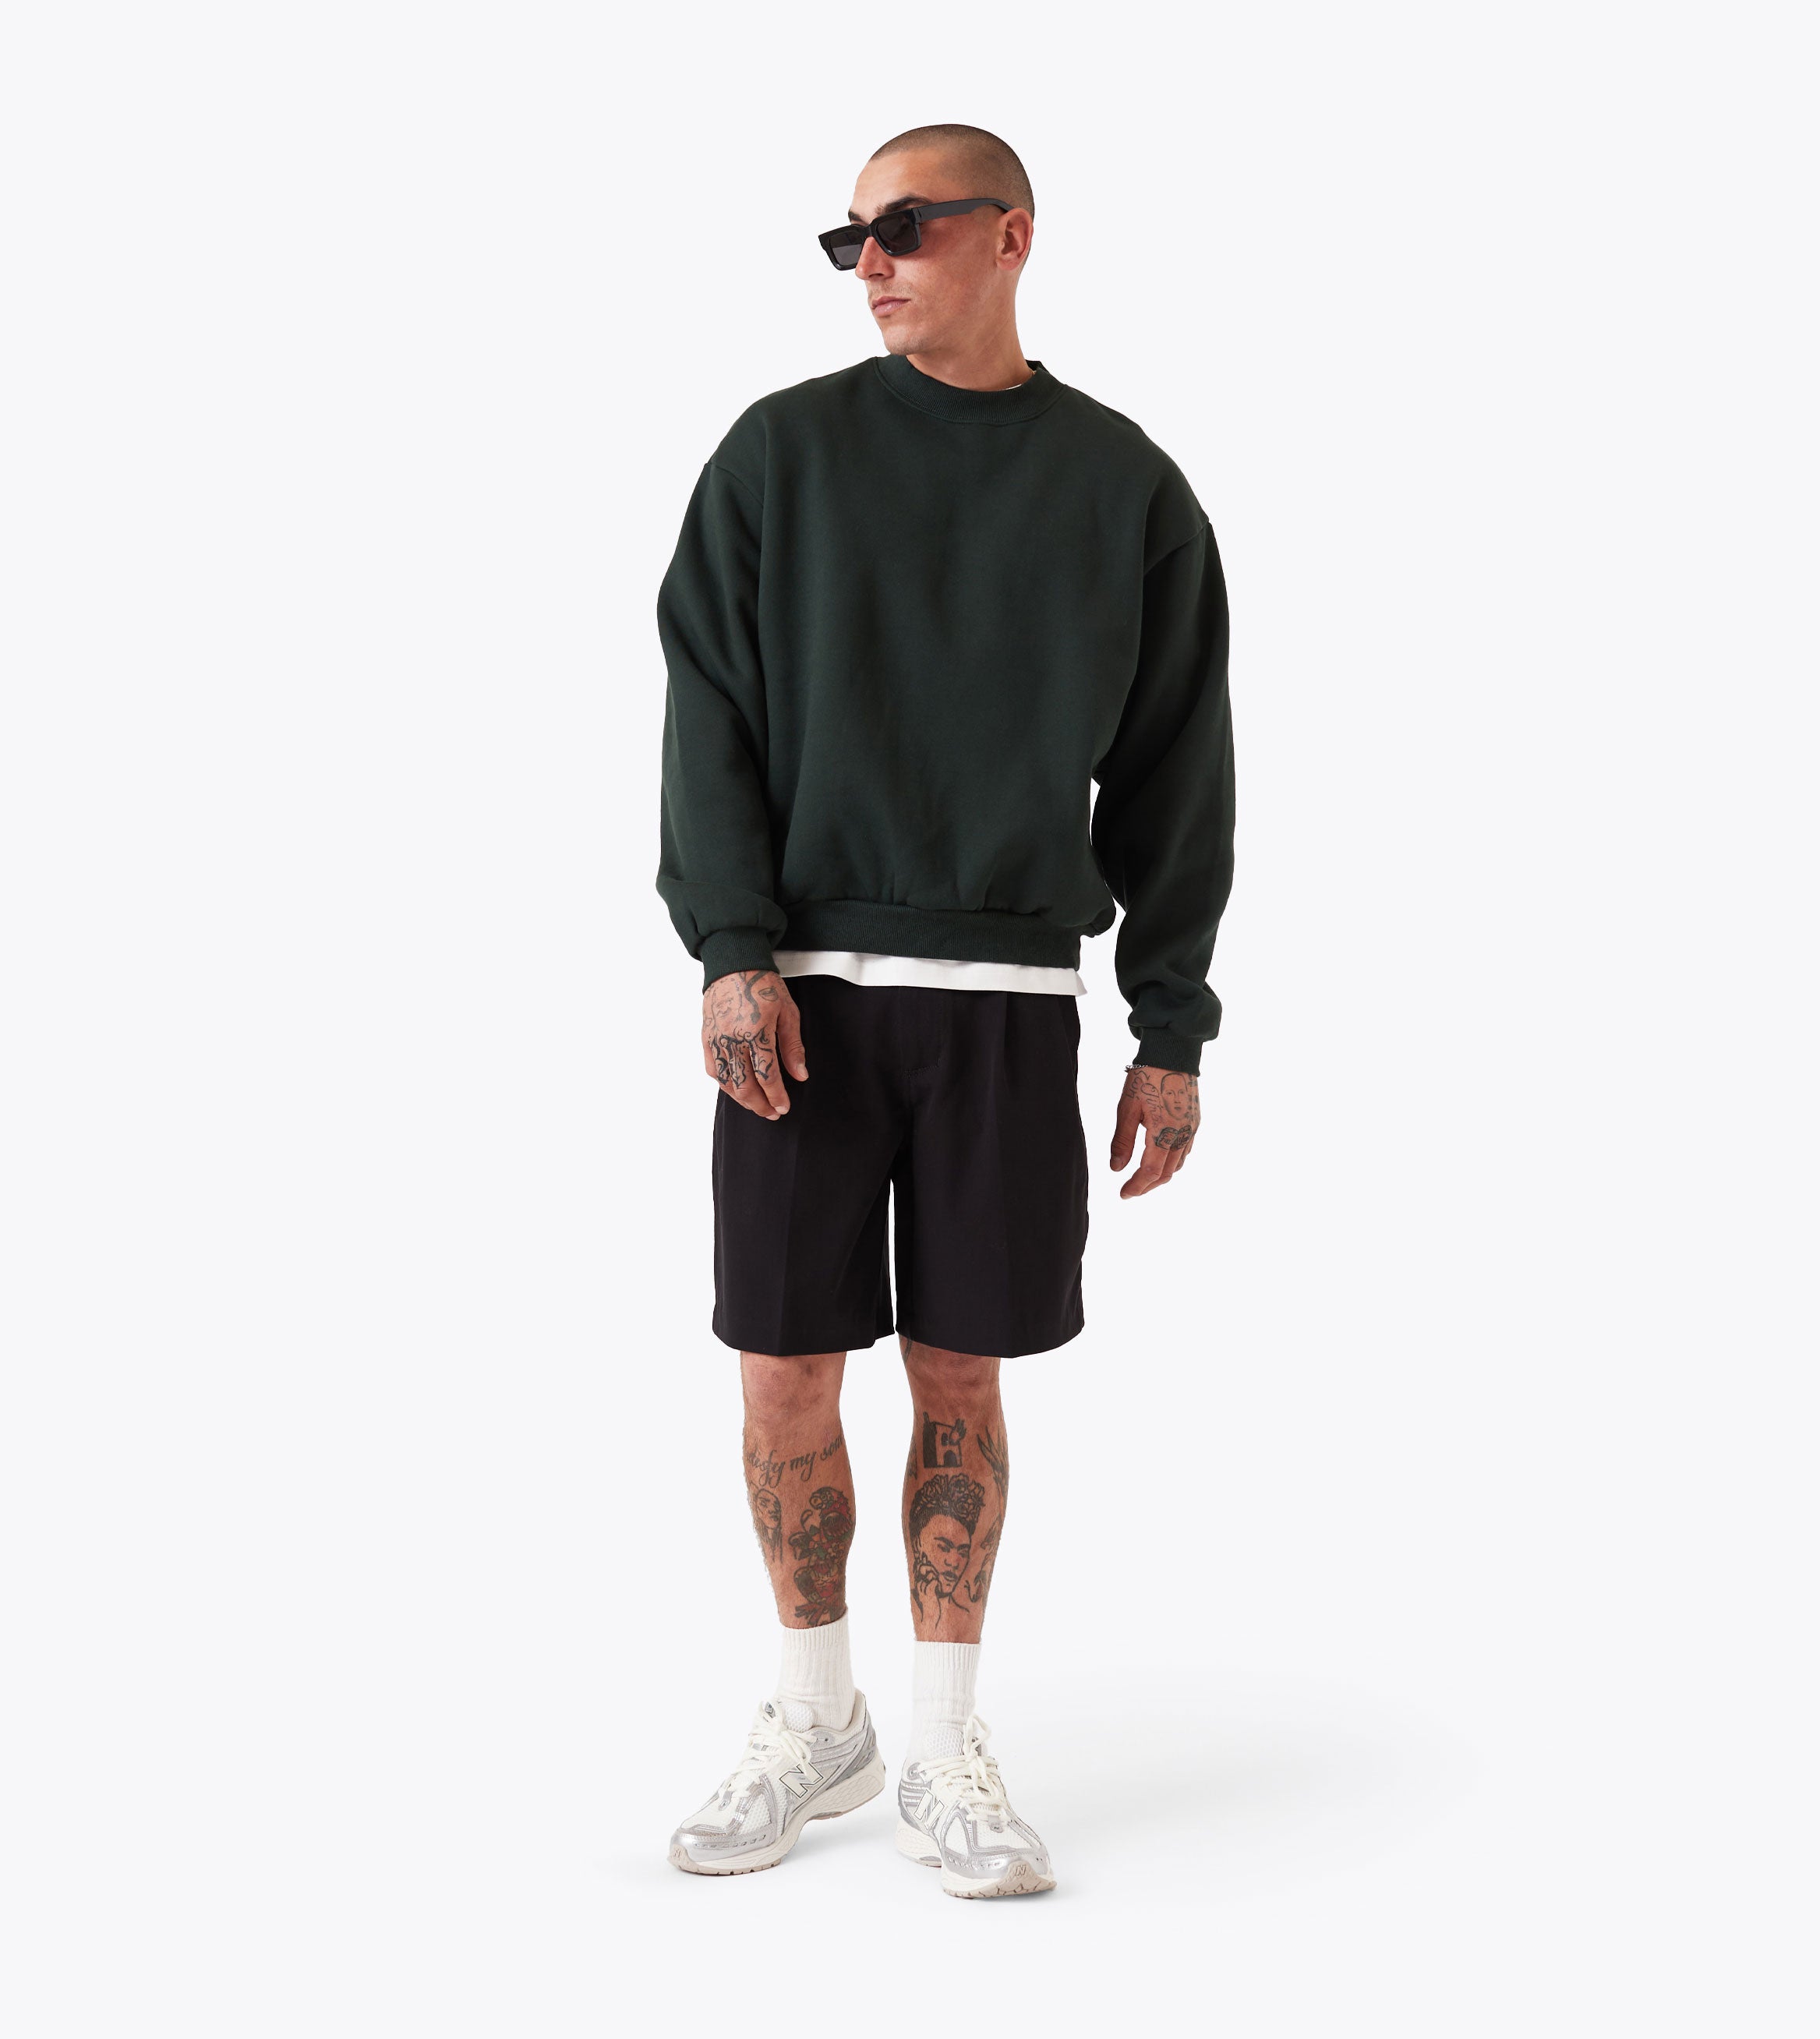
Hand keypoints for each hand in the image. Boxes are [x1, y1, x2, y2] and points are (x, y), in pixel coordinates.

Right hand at [702, 970, 806, 1119]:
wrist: (733, 964)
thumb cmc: (763, 985)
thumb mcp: (788, 1012)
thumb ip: (793, 1046)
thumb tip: (800, 1075)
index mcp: (757, 1031)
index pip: (767, 1075)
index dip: (776, 1096)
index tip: (784, 1108)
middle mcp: (733, 1038)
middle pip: (745, 1085)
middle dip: (760, 1105)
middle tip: (772, 1113)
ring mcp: (716, 1039)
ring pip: (727, 1082)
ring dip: (742, 1100)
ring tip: (757, 1106)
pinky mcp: (706, 1037)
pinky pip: (712, 1069)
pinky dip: (724, 1084)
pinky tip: (736, 1089)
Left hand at [1110, 1064, 1200, 1197]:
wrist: (1172, 1052)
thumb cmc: (1146, 1076)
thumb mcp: (1127, 1108)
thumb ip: (1122, 1141)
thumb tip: (1116, 1169)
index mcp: (1164, 1132)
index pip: (1150, 1172)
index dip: (1136, 1187)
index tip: (1123, 1194)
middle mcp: (1182, 1134)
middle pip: (1167, 1173)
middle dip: (1148, 1186)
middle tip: (1130, 1190)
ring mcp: (1192, 1128)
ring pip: (1178, 1164)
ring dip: (1161, 1175)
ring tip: (1143, 1178)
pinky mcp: (1195, 1120)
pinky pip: (1186, 1150)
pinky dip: (1172, 1162)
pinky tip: (1160, 1158)